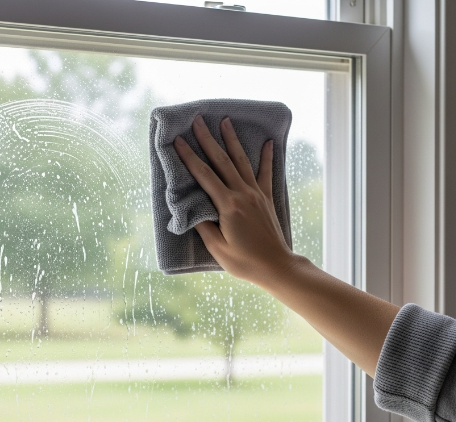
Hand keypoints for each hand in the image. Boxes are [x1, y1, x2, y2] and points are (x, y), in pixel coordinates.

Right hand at [173, 115, 298, 286]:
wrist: (276, 267)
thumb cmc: (245, 261)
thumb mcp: (217, 248)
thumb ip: (204, 225)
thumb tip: (193, 208)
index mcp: (228, 206)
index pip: (204, 176)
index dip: (189, 157)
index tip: (179, 141)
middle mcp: (243, 194)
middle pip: (222, 161)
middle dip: (208, 139)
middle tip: (198, 120)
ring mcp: (256, 194)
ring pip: (242, 161)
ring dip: (232, 140)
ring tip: (225, 121)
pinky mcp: (266, 198)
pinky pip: (266, 173)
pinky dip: (267, 157)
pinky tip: (268, 143)